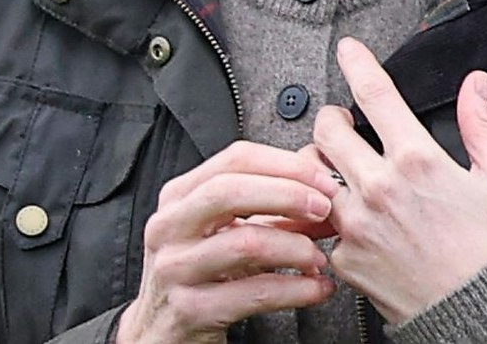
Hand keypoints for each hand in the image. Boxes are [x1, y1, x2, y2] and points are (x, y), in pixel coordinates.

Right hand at [115, 141, 344, 343]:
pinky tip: (315, 288)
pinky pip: (254, 293)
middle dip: (289, 195)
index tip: (322, 179)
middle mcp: (170, 228)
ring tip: (319, 257)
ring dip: (296, 248)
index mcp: (180, 197)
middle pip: (232, 191)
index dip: (286, 165)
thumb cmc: (198, 273)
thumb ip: (264, 205)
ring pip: (246, 243)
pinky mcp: (191, 309)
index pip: (235, 159)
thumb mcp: (220, 230)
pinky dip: (296, 289)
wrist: (162, 330)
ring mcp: (176, 269)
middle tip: (324, 209)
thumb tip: (322, 189)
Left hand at [311, 37, 486, 325]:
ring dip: (324, 166)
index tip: (348, 49)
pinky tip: (351, 219)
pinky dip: (332, 217)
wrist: (482, 313)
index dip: (356, 62)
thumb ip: (481, 124)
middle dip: (331, 117)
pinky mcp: (345, 258)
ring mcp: (357, 224)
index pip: (375, 93)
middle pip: (327, 130)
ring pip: (314, 176)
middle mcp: (380, 187)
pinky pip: (324, 225)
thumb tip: (476, 86)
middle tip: (342, 122)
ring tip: (342, 171)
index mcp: (418, 159)